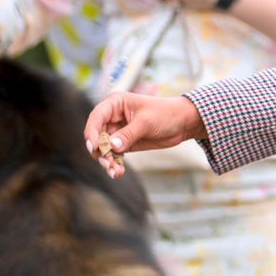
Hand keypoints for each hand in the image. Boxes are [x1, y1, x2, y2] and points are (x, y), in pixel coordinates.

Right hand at [83, 91, 205, 176]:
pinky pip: (114, 154)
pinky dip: (115, 163)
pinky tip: (118, 172)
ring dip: (107, 160)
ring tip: (114, 172)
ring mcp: (118, 131)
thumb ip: (128, 134)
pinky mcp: (124, 143)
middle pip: (97, 135)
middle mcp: (112, 117)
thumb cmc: (166, 114)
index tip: (93, 147)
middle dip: (100, 151)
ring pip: (104, 147)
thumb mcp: (146, 122)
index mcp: (115, 104)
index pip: (96, 117)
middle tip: (108, 164)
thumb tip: (112, 146)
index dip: (91, 132)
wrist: (183, 122)